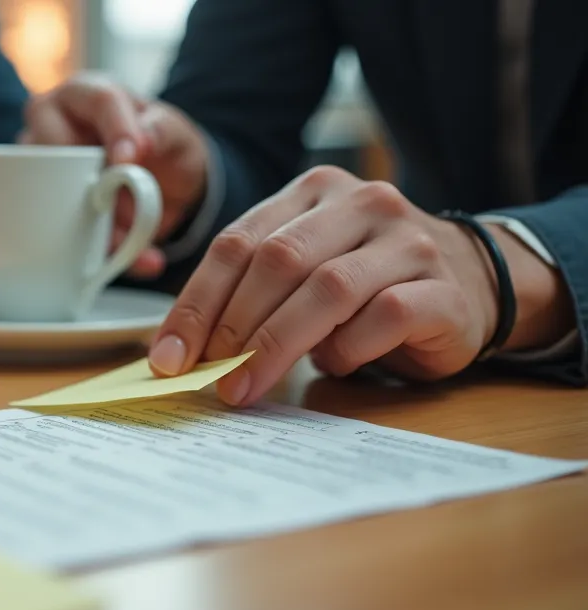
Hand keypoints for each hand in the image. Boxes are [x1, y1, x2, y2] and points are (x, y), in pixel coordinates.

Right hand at [20, 72, 209, 276]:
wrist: (163, 183)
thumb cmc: (161, 144)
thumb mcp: (175, 133)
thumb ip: (163, 131)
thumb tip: (141, 144)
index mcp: (85, 94)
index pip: (97, 101)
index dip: (116, 130)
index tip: (131, 159)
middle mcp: (52, 124)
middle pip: (59, 150)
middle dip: (100, 189)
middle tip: (132, 212)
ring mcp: (41, 167)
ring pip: (53, 196)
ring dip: (98, 227)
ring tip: (134, 243)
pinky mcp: (45, 207)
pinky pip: (62, 232)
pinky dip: (102, 252)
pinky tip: (135, 259)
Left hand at [148, 166, 509, 406]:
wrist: (474, 284)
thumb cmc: (367, 286)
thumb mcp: (302, 275)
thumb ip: (251, 294)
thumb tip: (182, 353)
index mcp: (313, 191)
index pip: (237, 243)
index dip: (196, 303)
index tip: (168, 356)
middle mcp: (361, 203)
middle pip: (278, 262)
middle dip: (232, 326)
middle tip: (208, 375)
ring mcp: (407, 241)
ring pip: (327, 288)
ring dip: (277, 344)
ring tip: (246, 385)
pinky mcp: (443, 287)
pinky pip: (385, 316)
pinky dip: (348, 348)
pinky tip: (334, 365)